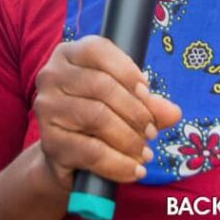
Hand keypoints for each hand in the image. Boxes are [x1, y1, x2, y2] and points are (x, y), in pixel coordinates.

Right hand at [33, 35, 180, 190]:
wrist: (66, 156)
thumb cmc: (96, 117)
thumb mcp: (124, 102)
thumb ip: (148, 103)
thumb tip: (173, 112)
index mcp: (68, 54)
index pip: (98, 50)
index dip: (127, 71)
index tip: (147, 91)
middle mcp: (51, 76)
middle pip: (101, 86)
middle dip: (135, 111)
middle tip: (152, 132)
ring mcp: (46, 108)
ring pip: (97, 117)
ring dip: (129, 138)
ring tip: (144, 152)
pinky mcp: (49, 142)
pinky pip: (91, 151)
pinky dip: (119, 163)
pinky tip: (134, 169)